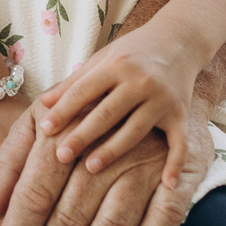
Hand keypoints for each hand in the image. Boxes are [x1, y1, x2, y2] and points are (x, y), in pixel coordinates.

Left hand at [0, 108, 213, 225]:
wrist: (145, 83)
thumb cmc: (78, 116)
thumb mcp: (36, 129)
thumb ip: (8, 170)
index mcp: (62, 133)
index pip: (33, 193)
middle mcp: (102, 147)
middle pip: (69, 211)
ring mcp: (142, 160)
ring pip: (111, 219)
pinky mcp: (174, 174)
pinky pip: (163, 216)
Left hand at [32, 21, 203, 189]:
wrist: (179, 41)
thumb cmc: (132, 52)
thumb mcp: (102, 58)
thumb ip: (74, 82)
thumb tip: (43, 104)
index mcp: (117, 65)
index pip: (84, 91)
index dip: (63, 111)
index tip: (45, 129)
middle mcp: (141, 82)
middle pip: (106, 114)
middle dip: (82, 136)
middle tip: (60, 156)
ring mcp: (163, 100)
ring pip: (135, 131)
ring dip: (112, 151)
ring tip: (90, 168)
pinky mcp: (181, 114)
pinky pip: (180, 143)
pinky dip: (175, 164)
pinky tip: (167, 185)